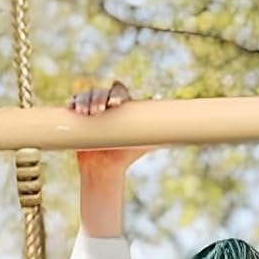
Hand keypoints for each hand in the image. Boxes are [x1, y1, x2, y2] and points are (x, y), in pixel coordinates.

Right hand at [70, 81, 150, 234]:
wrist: (105, 168)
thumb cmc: (126, 154)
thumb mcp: (145, 143)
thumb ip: (161, 134)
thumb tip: (186, 129)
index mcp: (123, 104)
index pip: (120, 91)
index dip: (117, 94)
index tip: (116, 104)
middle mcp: (107, 102)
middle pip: (102, 91)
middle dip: (99, 98)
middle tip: (99, 112)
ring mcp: (91, 106)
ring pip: (87, 95)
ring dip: (85, 101)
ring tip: (85, 114)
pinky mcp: (78, 113)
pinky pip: (74, 102)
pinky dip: (73, 103)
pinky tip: (72, 107)